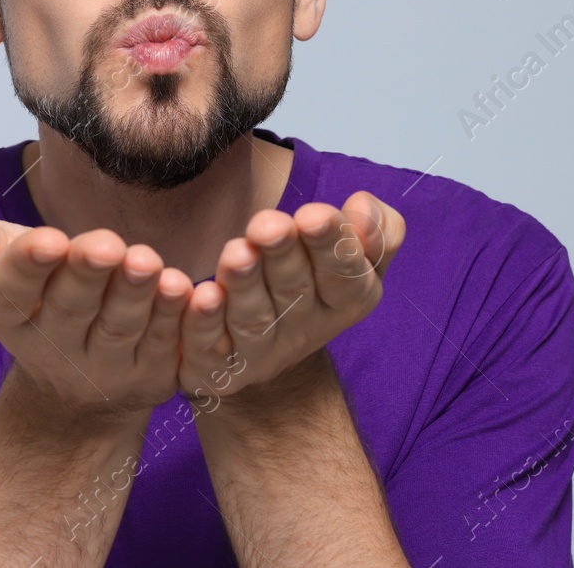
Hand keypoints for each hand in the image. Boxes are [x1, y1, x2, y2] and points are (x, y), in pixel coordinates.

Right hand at [0, 186, 194, 415]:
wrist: (76, 375)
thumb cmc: (35, 290)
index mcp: (3, 311)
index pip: (11, 291)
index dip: (29, 266)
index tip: (48, 240)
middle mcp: (50, 348)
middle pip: (70, 309)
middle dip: (88, 275)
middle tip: (106, 245)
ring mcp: (102, 369)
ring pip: (120, 328)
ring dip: (135, 295)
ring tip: (147, 261)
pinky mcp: (150, 377)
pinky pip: (164, 346)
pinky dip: (174, 320)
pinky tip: (184, 290)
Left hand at [177, 191, 404, 402]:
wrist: (258, 350)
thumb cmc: (311, 281)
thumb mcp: (357, 256)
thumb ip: (377, 229)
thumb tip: (364, 206)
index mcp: (344, 303)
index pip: (345, 277)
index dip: (332, 247)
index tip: (314, 215)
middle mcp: (303, 332)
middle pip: (294, 292)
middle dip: (282, 257)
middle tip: (268, 226)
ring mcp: (258, 354)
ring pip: (252, 320)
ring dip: (244, 287)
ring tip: (236, 253)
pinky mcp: (214, 367)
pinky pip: (206, 349)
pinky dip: (201, 324)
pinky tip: (196, 293)